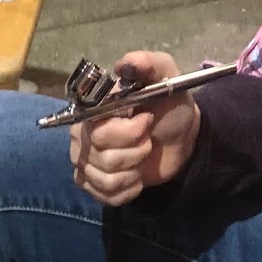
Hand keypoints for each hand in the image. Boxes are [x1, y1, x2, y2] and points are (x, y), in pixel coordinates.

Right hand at [69, 50, 200, 204]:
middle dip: (136, 150)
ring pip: (105, 178)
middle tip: (148, 140)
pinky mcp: (94, 185)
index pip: (98, 131)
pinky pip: (106, 196)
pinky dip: (129, 189)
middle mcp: (81, 137)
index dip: (127, 132)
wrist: (180, 138)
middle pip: (102, 156)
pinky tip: (136, 176)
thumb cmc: (169, 106)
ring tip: (142, 157)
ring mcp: (85, 163)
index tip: (146, 120)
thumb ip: (148, 64)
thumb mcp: (166, 78)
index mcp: (92, 112)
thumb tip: (124, 64)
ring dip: (134, 170)